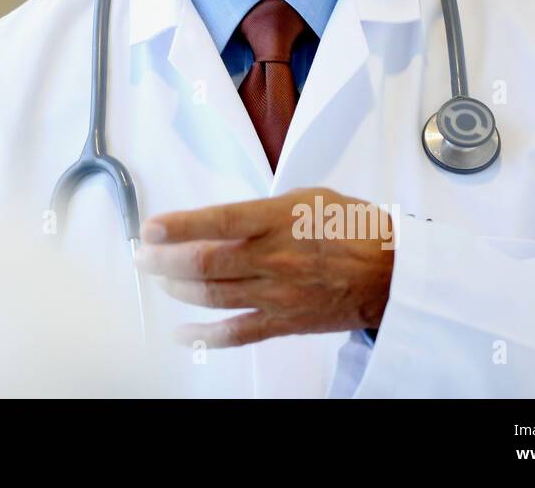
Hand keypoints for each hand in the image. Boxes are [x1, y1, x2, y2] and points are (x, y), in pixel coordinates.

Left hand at [133, 187, 394, 347]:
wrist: (392, 272)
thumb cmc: (353, 228)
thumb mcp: (307, 197)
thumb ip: (263, 209)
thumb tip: (225, 220)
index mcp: (280, 220)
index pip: (219, 221)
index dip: (180, 225)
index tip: (151, 226)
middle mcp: (275, 258)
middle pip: (205, 262)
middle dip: (164, 260)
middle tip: (142, 254)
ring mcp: (278, 293)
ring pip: (212, 296)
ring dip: (177, 289)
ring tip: (158, 280)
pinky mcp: (285, 321)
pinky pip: (237, 333)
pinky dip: (205, 336)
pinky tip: (181, 334)